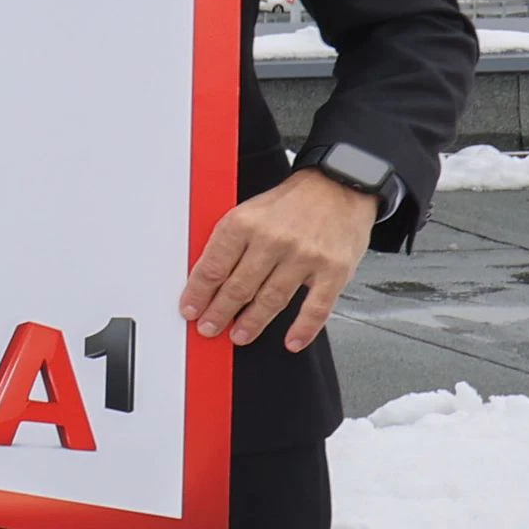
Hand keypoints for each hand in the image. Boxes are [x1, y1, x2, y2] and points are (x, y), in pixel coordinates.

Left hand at [181, 167, 378, 353]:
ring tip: (239, 335)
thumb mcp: (248, 211)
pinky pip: (316, 307)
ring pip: (272, 299)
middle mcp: (273, 240)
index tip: (190, 310)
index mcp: (244, 223)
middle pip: (239, 286)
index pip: (213, 267)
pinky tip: (292, 341)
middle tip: (209, 328)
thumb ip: (229, 243)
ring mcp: (305, 257)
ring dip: (253, 322)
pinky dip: (303, 328)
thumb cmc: (289, 204)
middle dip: (220, 313)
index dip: (198, 293)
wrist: (338, 186)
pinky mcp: (334, 271)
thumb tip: (206, 279)